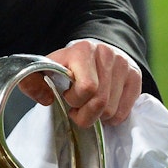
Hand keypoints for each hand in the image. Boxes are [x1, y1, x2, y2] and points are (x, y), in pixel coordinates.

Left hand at [18, 39, 141, 126]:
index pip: (87, 88)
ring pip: (112, 110)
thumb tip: (45, 100)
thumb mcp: (44, 68)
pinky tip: (102, 108)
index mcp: (82, 51)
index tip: (66, 97)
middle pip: (100, 102)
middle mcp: (106, 54)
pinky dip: (111, 117)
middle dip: (84, 114)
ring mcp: (124, 65)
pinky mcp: (136, 76)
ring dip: (97, 116)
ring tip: (88, 106)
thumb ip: (31, 81)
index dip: (74, 100)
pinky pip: (124, 111)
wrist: (92, 50)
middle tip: (76, 109)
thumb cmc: (65, 65)